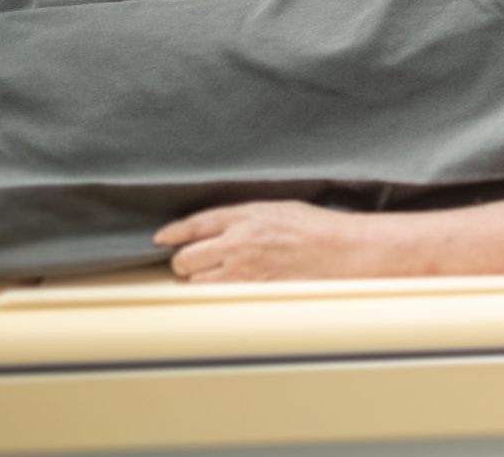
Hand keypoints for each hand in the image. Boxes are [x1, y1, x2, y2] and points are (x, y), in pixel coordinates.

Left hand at [156, 200, 368, 281]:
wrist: (342, 250)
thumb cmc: (315, 227)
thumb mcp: (275, 208)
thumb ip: (241, 216)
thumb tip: (210, 228)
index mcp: (245, 216)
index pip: (194, 224)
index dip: (172, 232)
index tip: (161, 238)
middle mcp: (238, 243)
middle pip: (185, 258)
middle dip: (186, 261)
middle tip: (196, 261)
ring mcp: (243, 271)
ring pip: (196, 282)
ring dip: (200, 279)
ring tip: (218, 274)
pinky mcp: (251, 292)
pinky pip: (217, 296)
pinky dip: (217, 293)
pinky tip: (229, 286)